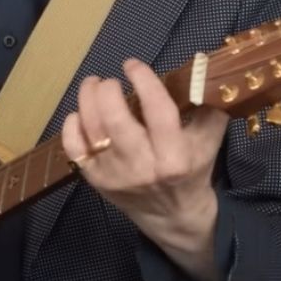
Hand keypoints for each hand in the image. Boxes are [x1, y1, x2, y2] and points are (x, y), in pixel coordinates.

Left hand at [61, 58, 228, 280]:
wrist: (173, 215)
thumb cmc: (192, 170)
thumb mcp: (209, 140)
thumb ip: (209, 105)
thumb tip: (203, 68)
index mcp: (174, 156)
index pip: (157, 110)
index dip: (143, 80)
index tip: (133, 65)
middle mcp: (142, 166)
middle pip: (114, 119)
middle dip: (107, 90)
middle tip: (110, 81)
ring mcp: (115, 175)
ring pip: (91, 129)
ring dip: (87, 99)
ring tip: (93, 85)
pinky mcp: (95, 180)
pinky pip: (73, 147)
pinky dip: (71, 125)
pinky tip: (80, 113)